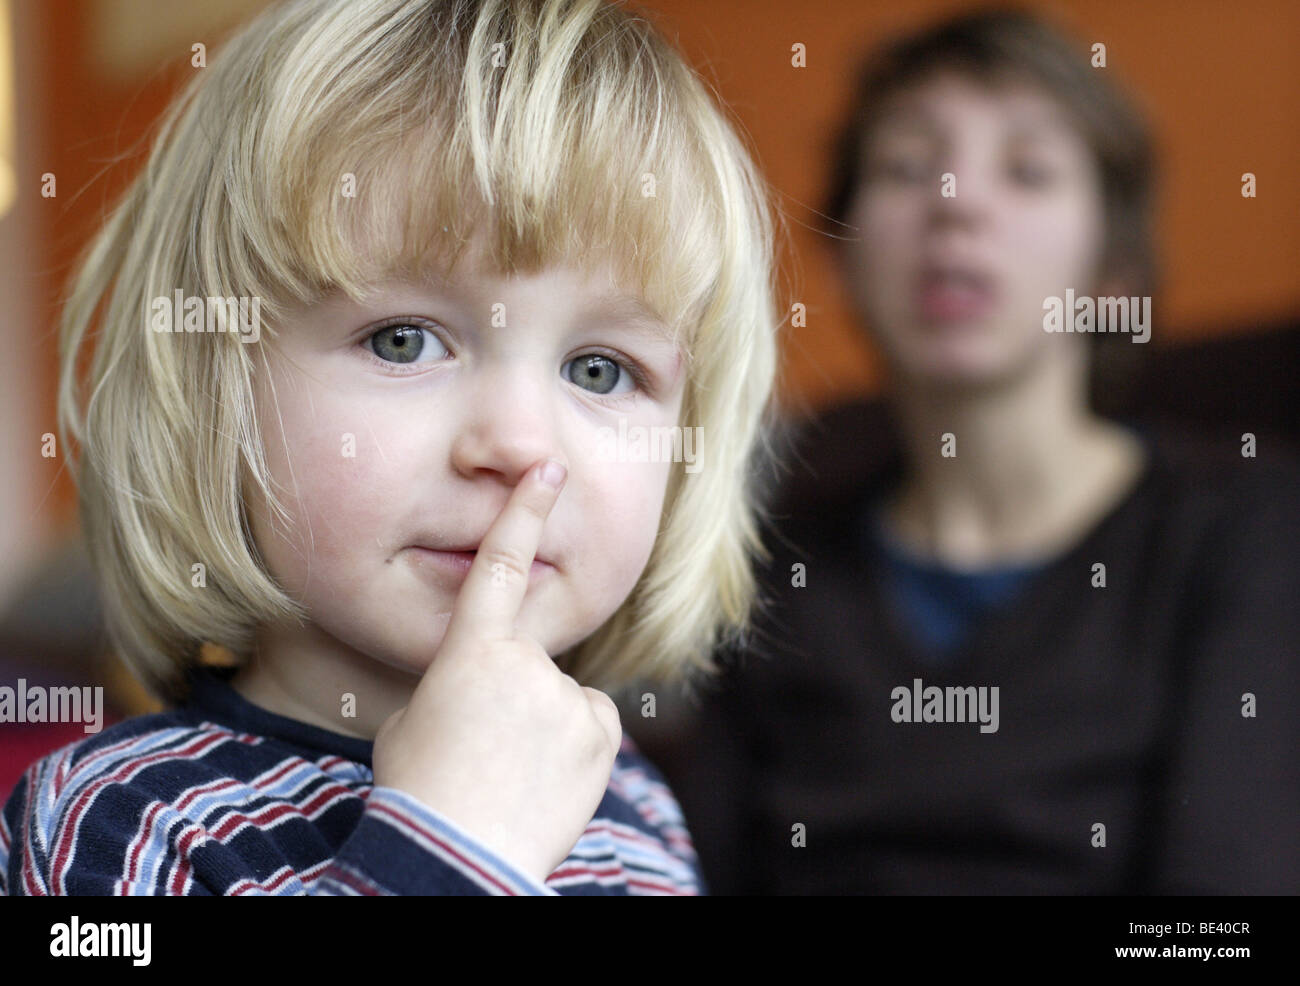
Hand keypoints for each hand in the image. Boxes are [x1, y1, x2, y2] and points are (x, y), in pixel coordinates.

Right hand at [372, 459, 621, 883]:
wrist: (455, 861)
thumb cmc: (420, 791)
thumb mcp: (417, 721)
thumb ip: (458, 681)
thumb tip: (486, 681)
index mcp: (469, 652)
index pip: (497, 565)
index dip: (522, 510)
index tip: (545, 468)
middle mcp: (526, 664)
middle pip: (528, 659)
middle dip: (510, 692)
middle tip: (485, 748)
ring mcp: (567, 698)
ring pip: (559, 695)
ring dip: (541, 724)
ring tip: (510, 774)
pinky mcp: (599, 734)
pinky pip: (587, 722)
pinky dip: (572, 745)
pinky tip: (544, 780)